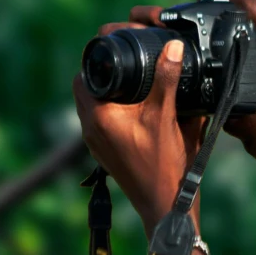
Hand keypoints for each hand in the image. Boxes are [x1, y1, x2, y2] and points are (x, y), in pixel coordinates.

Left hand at [73, 6, 208, 237]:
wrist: (166, 208)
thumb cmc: (164, 166)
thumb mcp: (167, 117)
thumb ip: (167, 79)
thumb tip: (171, 46)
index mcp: (98, 116)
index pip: (84, 75)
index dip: (98, 58)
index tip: (118, 47)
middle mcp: (90, 129)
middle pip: (86, 88)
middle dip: (104, 72)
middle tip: (128, 61)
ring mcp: (96, 143)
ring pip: (94, 105)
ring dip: (109, 91)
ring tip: (134, 81)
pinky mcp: (106, 152)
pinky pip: (103, 121)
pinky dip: (115, 108)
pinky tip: (138, 108)